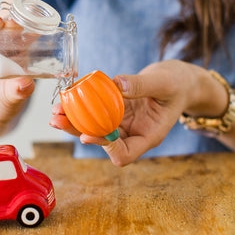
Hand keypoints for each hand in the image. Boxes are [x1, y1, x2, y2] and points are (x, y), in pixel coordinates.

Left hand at [50, 60, 227, 165]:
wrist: (177, 80)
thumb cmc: (178, 84)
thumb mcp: (165, 83)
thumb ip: (143, 85)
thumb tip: (117, 84)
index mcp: (148, 136)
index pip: (125, 154)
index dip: (105, 147)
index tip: (89, 134)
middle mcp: (132, 133)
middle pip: (102, 141)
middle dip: (78, 132)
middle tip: (57, 121)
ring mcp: (123, 122)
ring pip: (95, 127)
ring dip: (74, 120)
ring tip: (55, 112)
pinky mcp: (116, 110)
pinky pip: (96, 111)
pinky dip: (81, 106)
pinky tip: (67, 97)